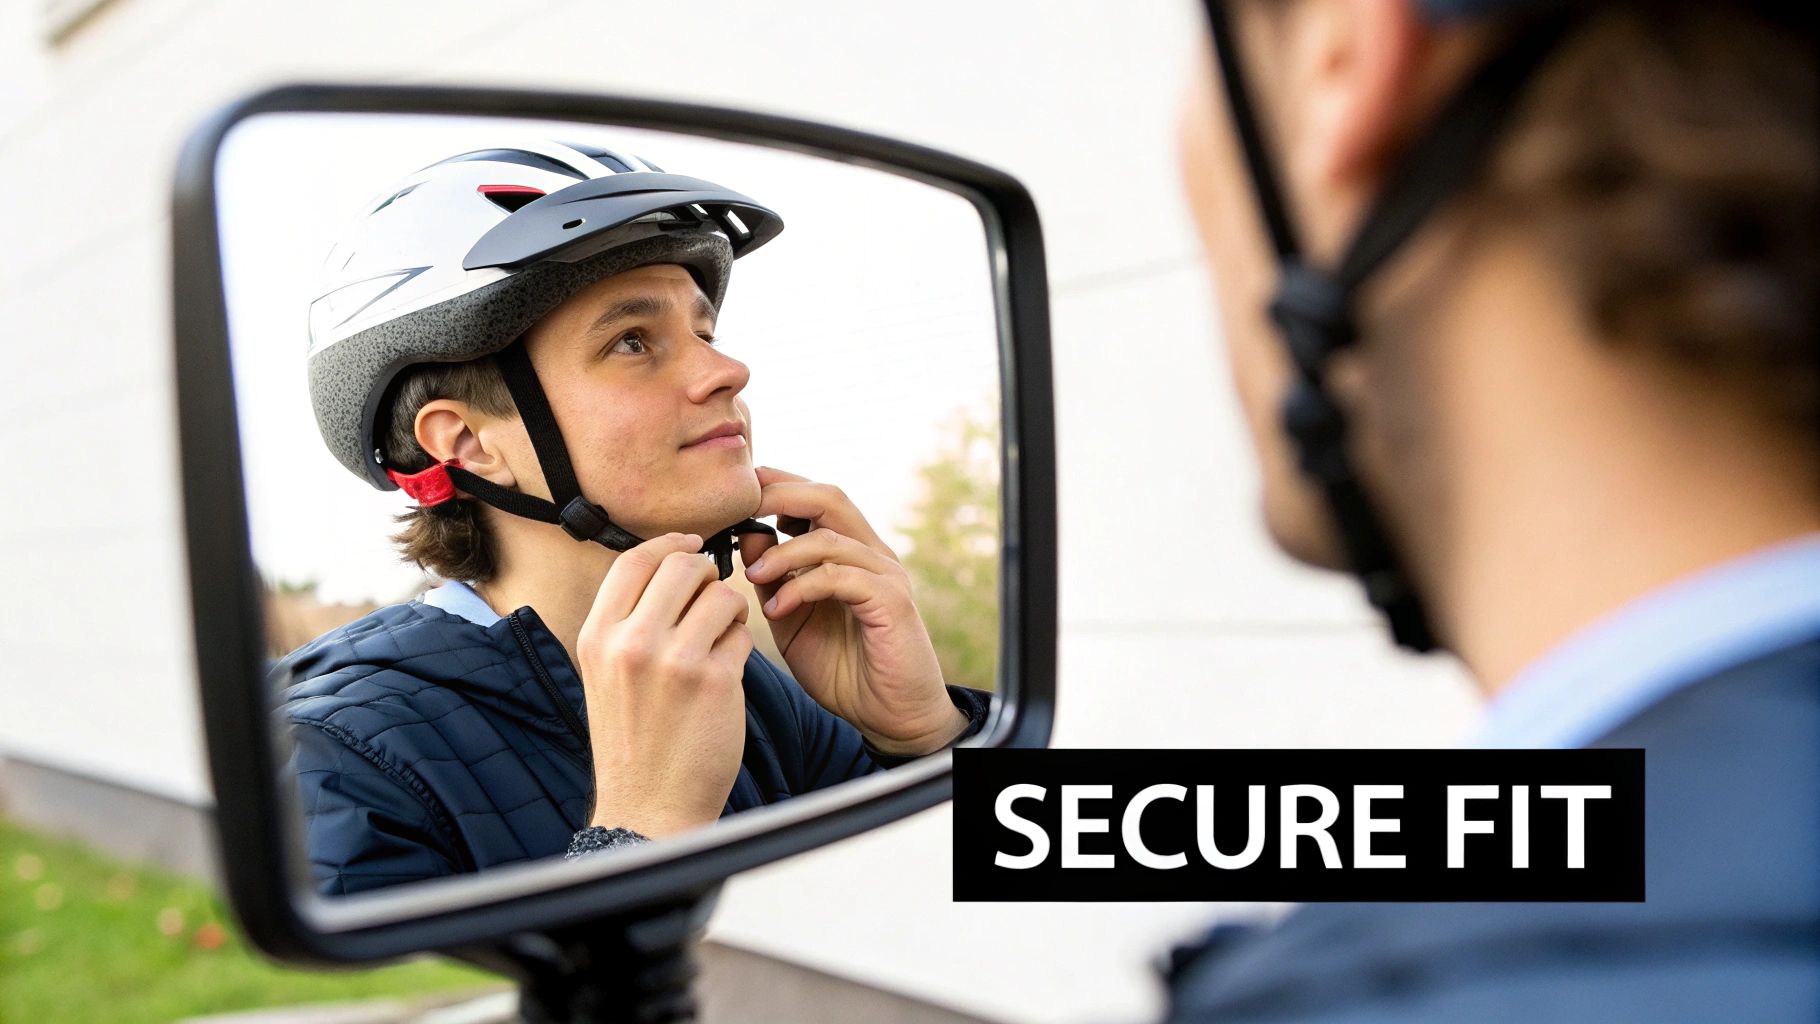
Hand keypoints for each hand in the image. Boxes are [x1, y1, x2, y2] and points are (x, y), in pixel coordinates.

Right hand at [575, 533, 751, 837]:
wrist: (648, 808)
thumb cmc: (632, 741)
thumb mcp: (605, 674)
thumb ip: (626, 622)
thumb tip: (664, 566)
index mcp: (597, 636)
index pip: (634, 560)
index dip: (669, 544)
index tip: (690, 545)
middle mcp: (631, 643)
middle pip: (682, 566)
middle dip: (706, 573)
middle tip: (711, 594)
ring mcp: (675, 661)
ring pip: (721, 595)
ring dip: (729, 608)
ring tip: (720, 635)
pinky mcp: (715, 681)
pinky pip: (741, 634)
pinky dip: (739, 642)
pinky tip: (727, 666)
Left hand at [739, 466, 968, 756]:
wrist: (889, 716)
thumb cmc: (843, 669)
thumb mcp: (791, 619)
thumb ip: (773, 578)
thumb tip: (746, 535)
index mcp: (849, 552)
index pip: (814, 499)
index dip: (777, 487)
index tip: (735, 497)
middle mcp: (871, 554)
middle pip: (828, 497)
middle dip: (780, 496)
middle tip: (740, 511)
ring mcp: (885, 574)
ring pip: (831, 537)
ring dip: (783, 552)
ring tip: (752, 574)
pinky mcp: (891, 601)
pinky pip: (842, 577)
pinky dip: (803, 586)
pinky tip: (777, 609)